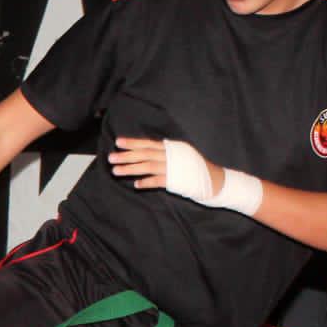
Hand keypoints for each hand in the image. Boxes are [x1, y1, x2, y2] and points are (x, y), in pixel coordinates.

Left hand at [110, 136, 261, 214]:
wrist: (216, 181)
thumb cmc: (197, 169)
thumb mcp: (182, 155)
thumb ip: (166, 154)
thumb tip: (148, 154)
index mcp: (172, 147)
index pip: (149, 144)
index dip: (133, 143)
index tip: (118, 142)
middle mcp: (172, 155)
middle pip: (145, 154)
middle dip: (126, 155)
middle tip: (110, 158)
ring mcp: (174, 167)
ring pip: (147, 166)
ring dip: (130, 169)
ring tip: (116, 171)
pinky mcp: (177, 181)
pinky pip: (158, 181)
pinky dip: (146, 182)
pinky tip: (136, 185)